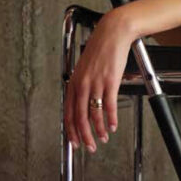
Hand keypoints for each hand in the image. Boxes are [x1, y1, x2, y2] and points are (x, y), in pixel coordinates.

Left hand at [64, 10, 133, 152]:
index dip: (71, 130)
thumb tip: (85, 102)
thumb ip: (83, 85)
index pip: (68, 112)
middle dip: (84, 136)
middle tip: (89, 147)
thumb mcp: (86, 68)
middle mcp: (81, 84)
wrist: (112, 33)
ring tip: (103, 138)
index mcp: (74, 82)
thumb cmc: (101, 49)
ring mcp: (95, 83)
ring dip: (98, 130)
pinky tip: (112, 126)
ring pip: (94, 114)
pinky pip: (109, 106)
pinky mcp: (109, 81)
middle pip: (79, 117)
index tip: (74, 142)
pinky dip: (111, 119)